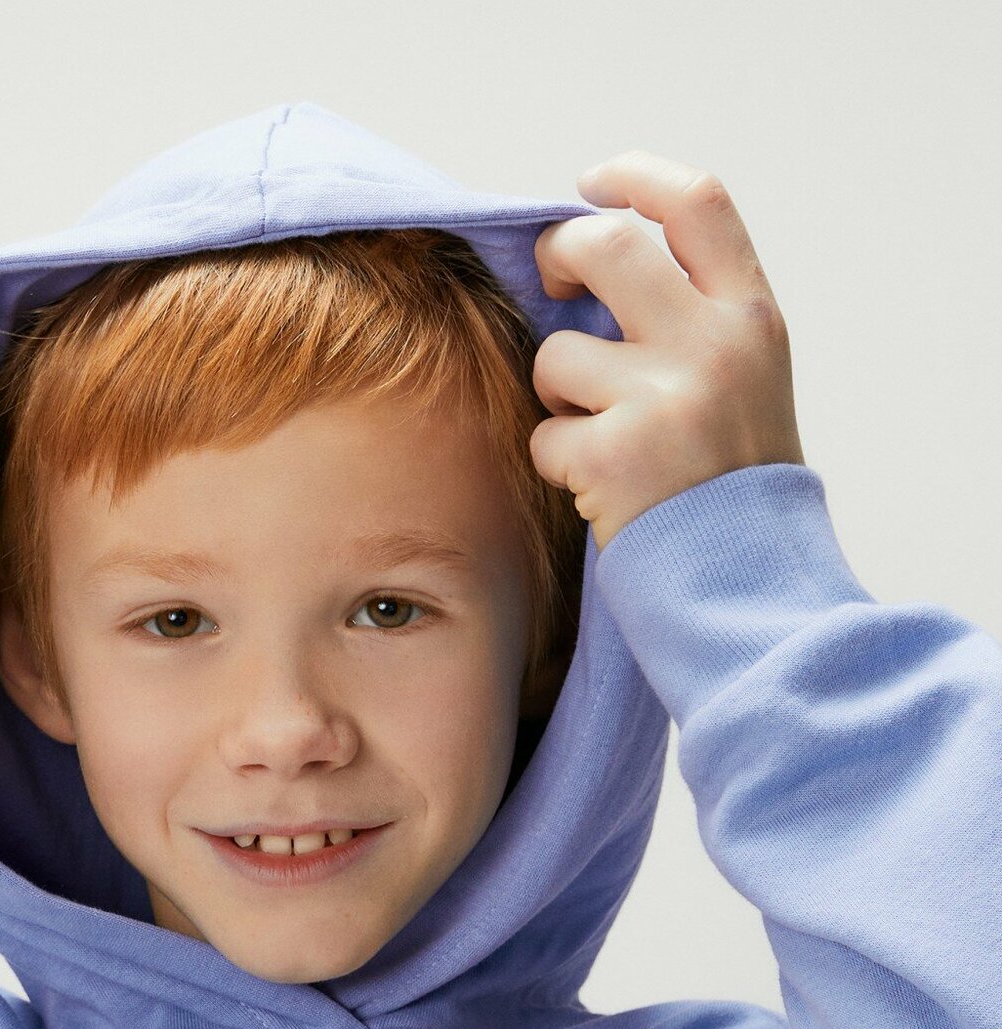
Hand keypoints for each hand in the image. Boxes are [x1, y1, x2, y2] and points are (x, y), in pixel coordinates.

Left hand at [530, 153, 803, 548]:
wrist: (749, 582)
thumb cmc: (734, 482)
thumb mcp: (749, 379)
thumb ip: (696, 318)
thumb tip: (599, 260)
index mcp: (752, 317)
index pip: (696, 203)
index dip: (634, 178)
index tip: (592, 183)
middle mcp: (713, 345)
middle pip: (608, 245)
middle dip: (559, 256)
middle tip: (551, 281)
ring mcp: (663, 400)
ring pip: (556, 353)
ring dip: (554, 392)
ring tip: (593, 430)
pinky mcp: (614, 458)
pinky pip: (544, 437)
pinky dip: (555, 464)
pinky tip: (596, 488)